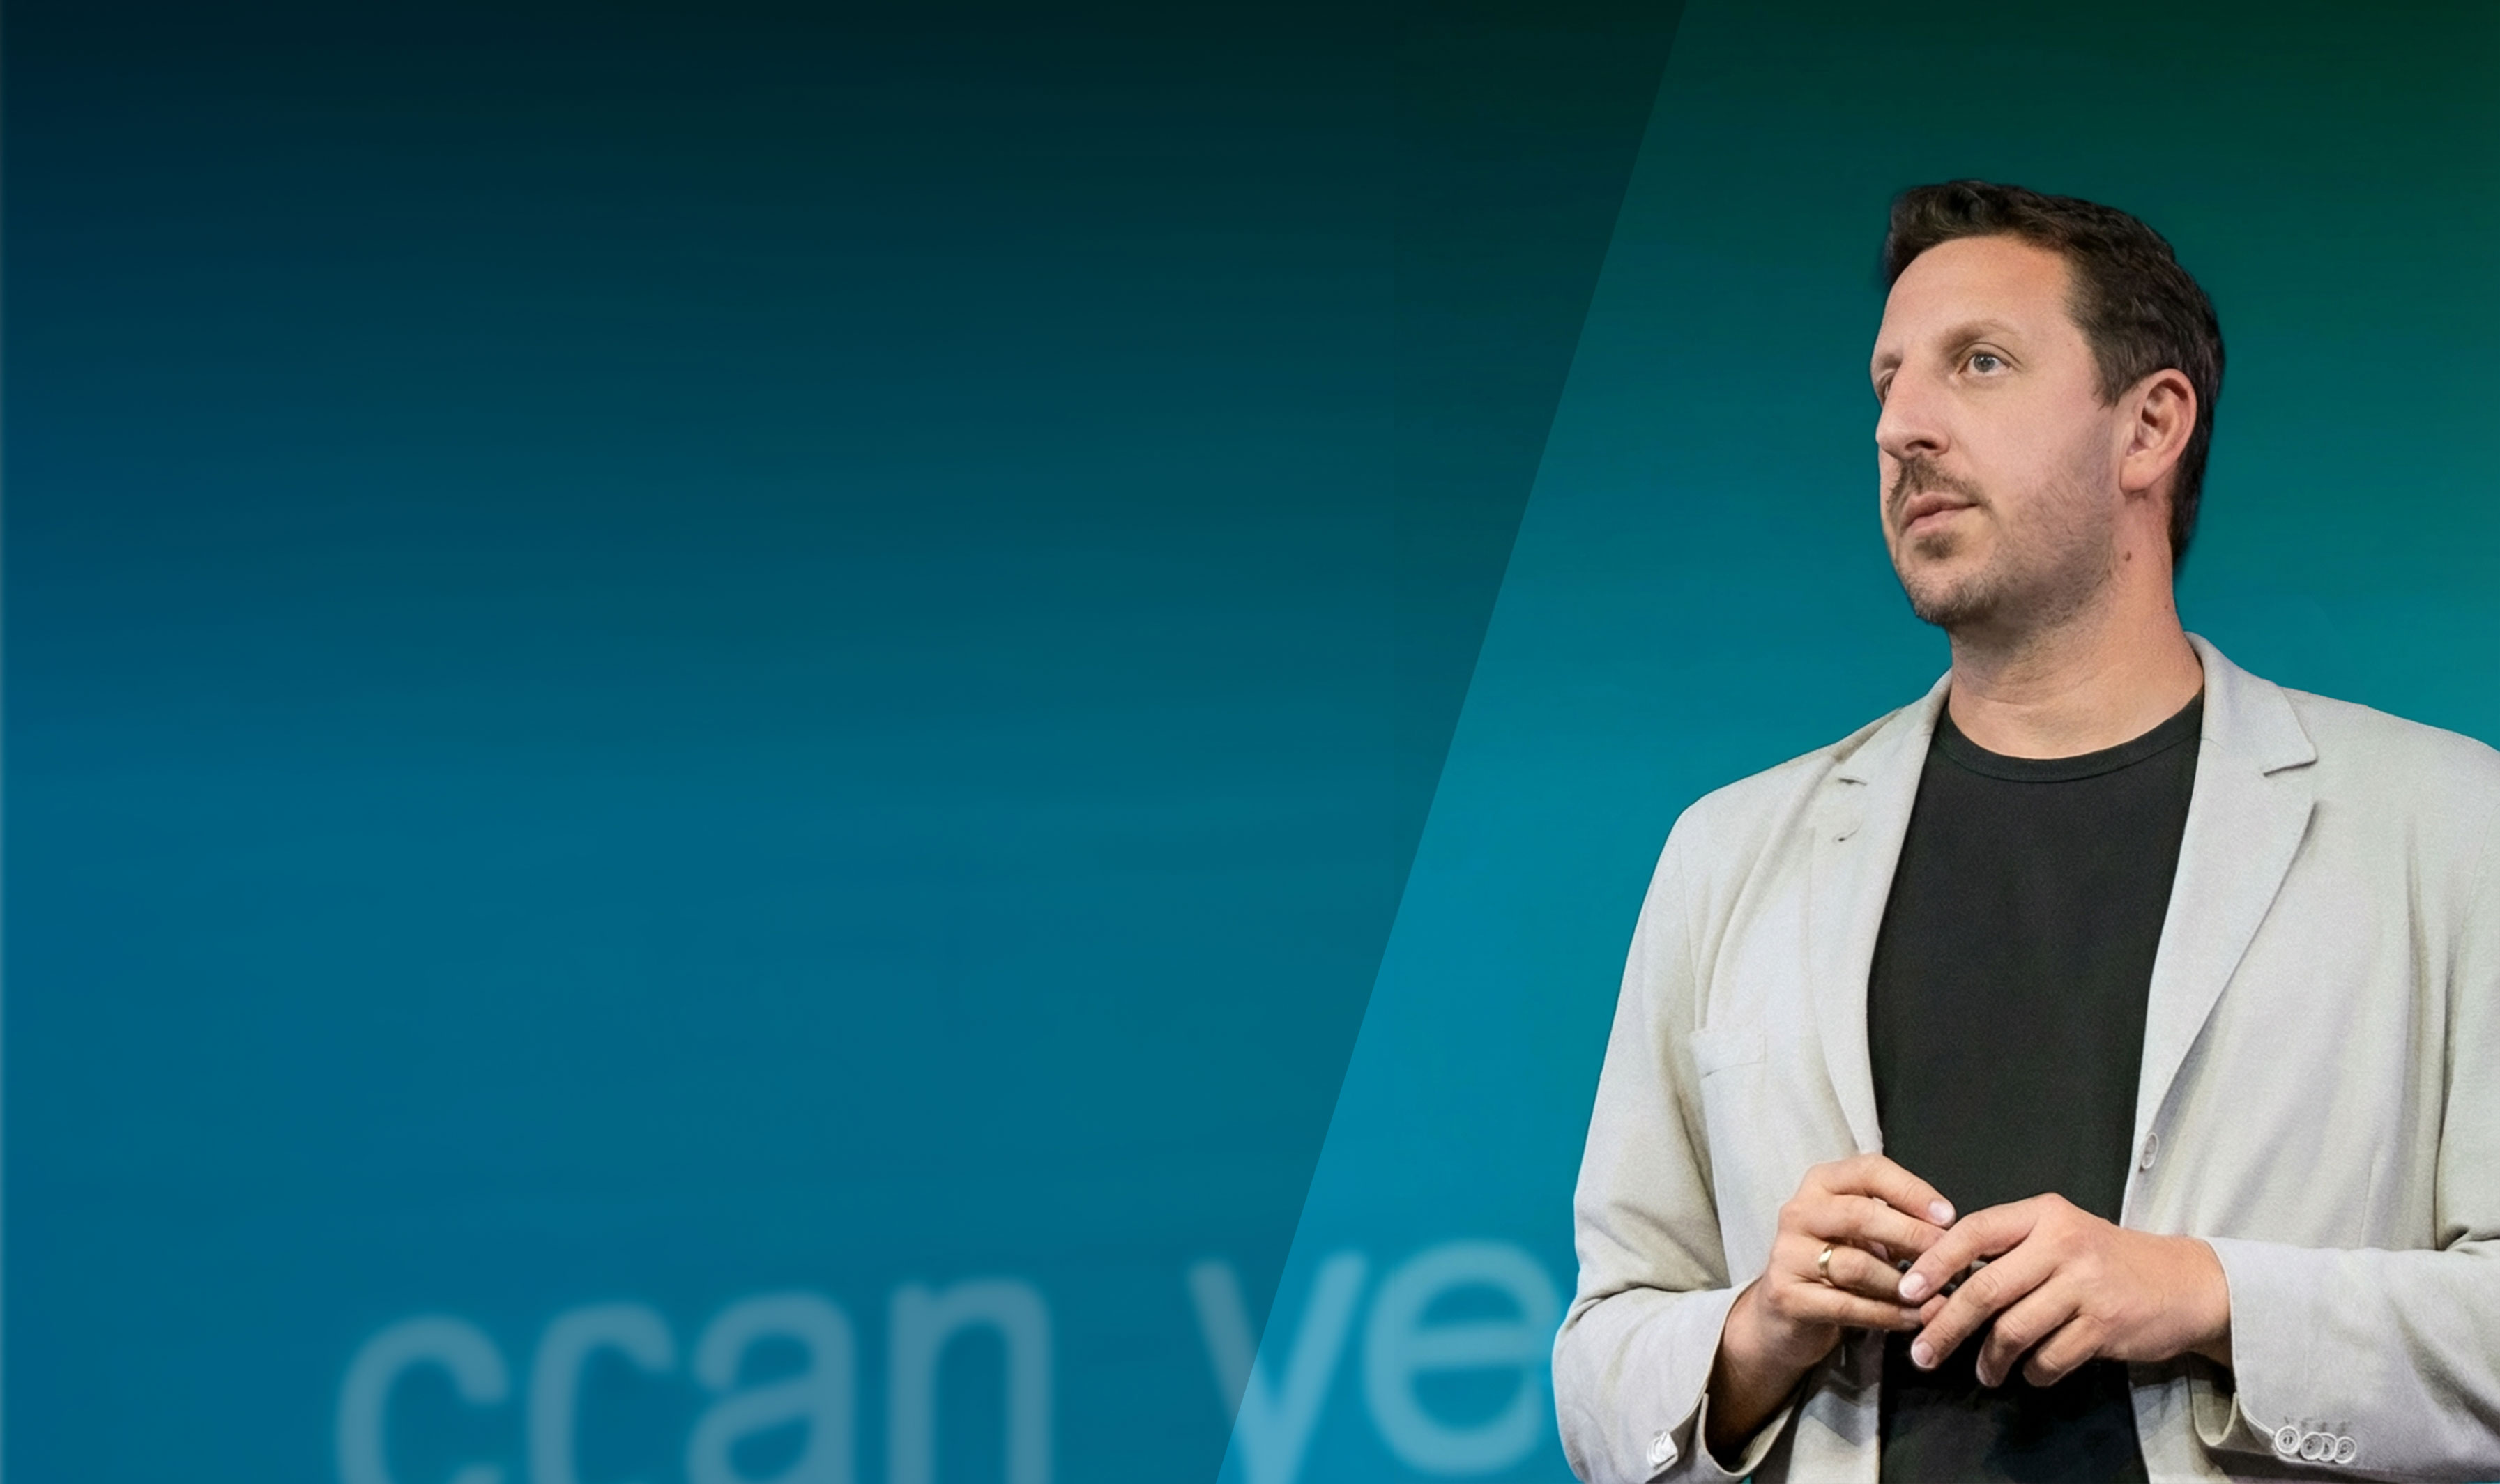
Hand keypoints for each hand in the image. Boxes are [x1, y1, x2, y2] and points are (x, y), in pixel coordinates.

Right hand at [1707, 1154, 1953, 1454]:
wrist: (1782, 1315)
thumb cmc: (1834, 1265)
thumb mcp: (1861, 1234)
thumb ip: (1897, 1223)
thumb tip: (1952, 1233)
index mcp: (1821, 1184)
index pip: (1869, 1170)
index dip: (1912, 1190)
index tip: (1948, 1217)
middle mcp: (1798, 1212)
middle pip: (1860, 1214)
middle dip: (1912, 1236)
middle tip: (1950, 1259)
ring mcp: (1787, 1253)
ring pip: (1856, 1265)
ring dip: (1903, 1284)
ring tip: (1936, 1298)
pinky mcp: (1786, 1295)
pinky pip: (1847, 1305)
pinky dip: (1888, 1315)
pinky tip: (1914, 1320)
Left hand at [1896, 1193, 2231, 1387]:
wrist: (2184, 1283)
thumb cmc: (2105, 1260)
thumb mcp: (2058, 1235)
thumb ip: (2007, 1250)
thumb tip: (1939, 1283)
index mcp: (2043, 1214)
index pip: (1973, 1231)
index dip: (1934, 1262)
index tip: (1906, 1291)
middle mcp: (2063, 1243)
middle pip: (1986, 1288)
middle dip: (1946, 1325)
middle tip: (1922, 1352)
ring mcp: (2086, 1285)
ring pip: (2014, 1329)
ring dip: (1990, 1358)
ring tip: (1984, 1372)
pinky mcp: (2106, 1325)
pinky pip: (2050, 1358)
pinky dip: (2033, 1372)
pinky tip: (2030, 1373)